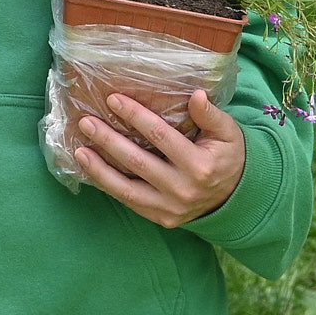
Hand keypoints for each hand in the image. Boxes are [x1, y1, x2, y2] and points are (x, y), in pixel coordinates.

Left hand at [74, 87, 246, 228]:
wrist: (236, 199)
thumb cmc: (228, 157)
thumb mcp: (228, 133)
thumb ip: (211, 115)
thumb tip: (196, 95)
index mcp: (200, 166)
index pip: (161, 136)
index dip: (135, 116)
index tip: (113, 99)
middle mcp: (183, 190)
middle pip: (138, 162)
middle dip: (109, 140)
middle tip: (87, 121)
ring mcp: (170, 208)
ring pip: (127, 189)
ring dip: (99, 169)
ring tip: (79, 151)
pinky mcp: (161, 219)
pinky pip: (129, 202)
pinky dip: (108, 186)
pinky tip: (92, 171)